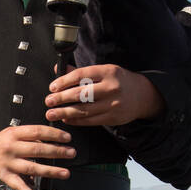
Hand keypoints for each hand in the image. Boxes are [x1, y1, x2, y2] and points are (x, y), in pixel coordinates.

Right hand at [0, 124, 75, 189]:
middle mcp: (11, 148)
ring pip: (31, 168)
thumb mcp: (14, 133)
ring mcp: (8, 163)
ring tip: (65, 172)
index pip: (37, 131)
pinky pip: (19, 186)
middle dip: (57, 151)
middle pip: (37, 149)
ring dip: (50, 171)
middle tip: (71, 153)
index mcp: (14, 134)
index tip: (67, 138)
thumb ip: (31, 136)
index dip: (54, 134)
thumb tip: (53, 141)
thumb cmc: (1, 143)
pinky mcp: (5, 177)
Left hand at [44, 64, 166, 126]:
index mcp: (107, 71)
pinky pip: (90, 120)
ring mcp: (113, 104)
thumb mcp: (103, 71)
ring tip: (52, 113)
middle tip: (48, 101)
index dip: (64, 82)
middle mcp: (111, 87)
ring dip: (65, 112)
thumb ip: (81, 72)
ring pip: (84, 110)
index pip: (81, 75)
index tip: (52, 87)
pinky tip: (66, 119)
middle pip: (81, 94)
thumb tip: (59, 68)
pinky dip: (76, 121)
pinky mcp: (113, 118)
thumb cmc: (118, 80)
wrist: (142, 95)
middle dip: (61, 99)